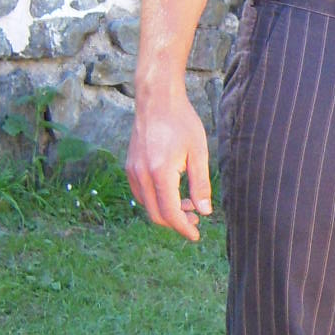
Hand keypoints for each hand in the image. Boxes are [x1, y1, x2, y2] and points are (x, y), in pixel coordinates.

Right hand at [126, 85, 212, 241]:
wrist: (157, 99)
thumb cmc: (181, 121)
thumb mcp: (199, 152)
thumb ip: (201, 183)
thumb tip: (204, 212)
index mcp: (160, 173)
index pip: (170, 213)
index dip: (184, 228)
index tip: (196, 235)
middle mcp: (142, 175)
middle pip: (156, 215)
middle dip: (177, 222)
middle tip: (196, 218)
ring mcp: (132, 171)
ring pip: (147, 206)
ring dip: (166, 211)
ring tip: (188, 203)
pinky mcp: (130, 166)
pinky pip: (141, 194)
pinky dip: (156, 200)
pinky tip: (173, 192)